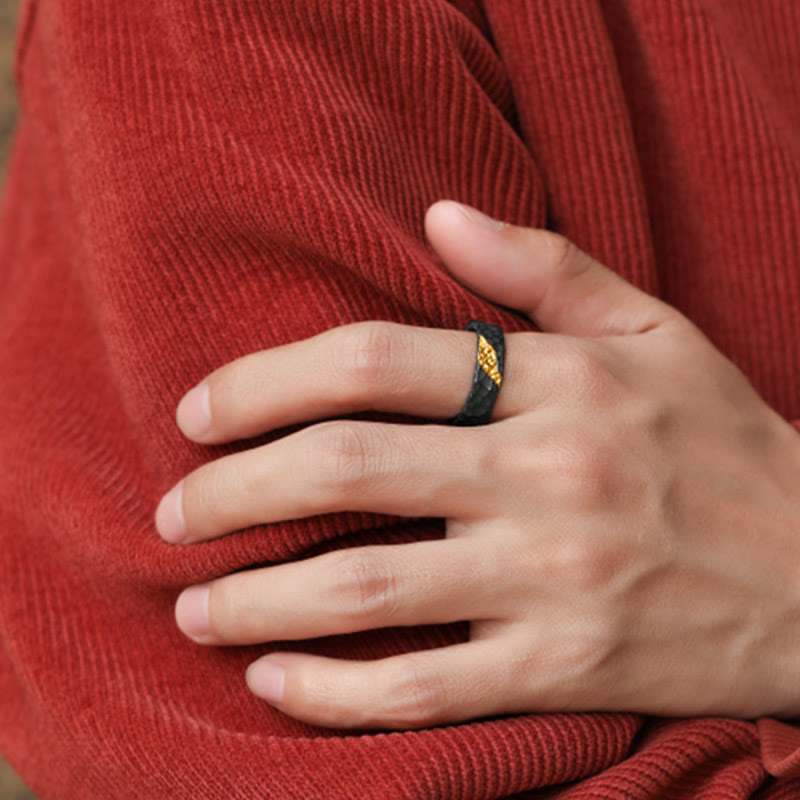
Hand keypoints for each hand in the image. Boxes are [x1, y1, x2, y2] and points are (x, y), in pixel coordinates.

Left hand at [155, 200, 799, 729]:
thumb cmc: (725, 443)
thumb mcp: (652, 331)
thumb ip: (544, 267)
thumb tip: (439, 211)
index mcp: (559, 385)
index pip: (374, 363)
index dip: (265, 383)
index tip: (199, 414)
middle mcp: (546, 477)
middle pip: (344, 469)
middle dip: (233, 491)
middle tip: (175, 512)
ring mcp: (552, 581)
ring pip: (365, 589)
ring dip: (257, 599)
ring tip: (194, 604)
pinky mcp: (562, 670)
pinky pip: (423, 691)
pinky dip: (333, 694)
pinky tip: (271, 682)